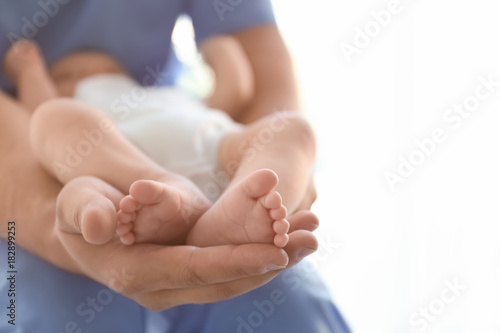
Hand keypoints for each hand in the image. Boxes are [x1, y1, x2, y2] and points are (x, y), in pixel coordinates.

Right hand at [56, 211, 318, 310]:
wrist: (94, 218)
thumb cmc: (86, 204)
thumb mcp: (77, 201)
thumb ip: (86, 211)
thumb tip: (100, 226)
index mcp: (136, 274)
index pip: (195, 271)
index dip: (237, 263)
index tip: (277, 253)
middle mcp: (162, 289)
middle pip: (226, 282)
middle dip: (270, 265)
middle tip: (310, 242)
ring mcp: (180, 284)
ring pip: (235, 280)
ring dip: (275, 261)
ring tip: (311, 238)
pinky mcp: (193, 272)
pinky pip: (232, 269)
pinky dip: (262, 255)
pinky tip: (291, 239)